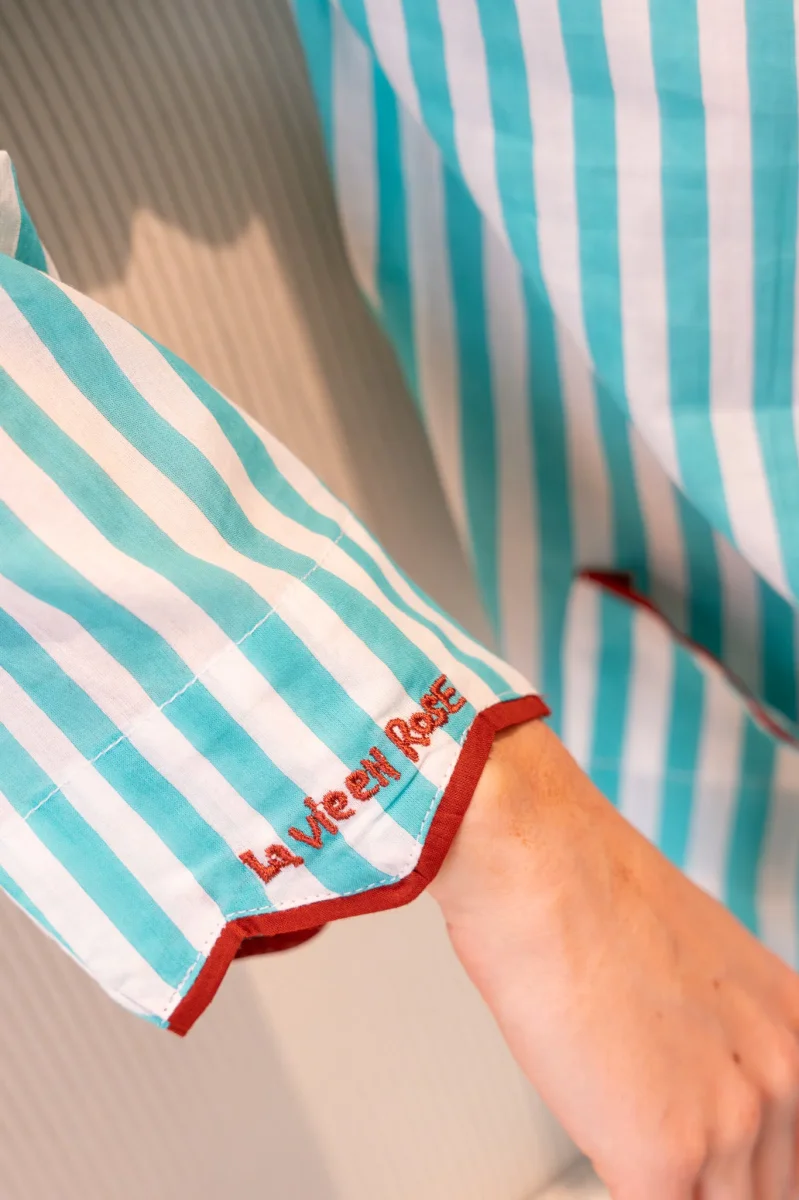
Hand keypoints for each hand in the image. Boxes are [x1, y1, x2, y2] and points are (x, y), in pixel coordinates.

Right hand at [430, 720, 798, 1198]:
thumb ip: (709, 1037)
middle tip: (666, 1157)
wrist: (539, 860)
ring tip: (621, 1143)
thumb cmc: (586, 886)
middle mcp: (784, 1075)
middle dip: (713, 1184)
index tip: (713, 1166)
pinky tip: (603, 1161)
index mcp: (793, 1027)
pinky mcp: (664, 1153)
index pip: (792, 1147)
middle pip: (770, 1189)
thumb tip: (678, 1079)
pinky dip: (620, 1191)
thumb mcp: (687, 963)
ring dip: (671, 1188)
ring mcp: (730, 1120)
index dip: (747, 1165)